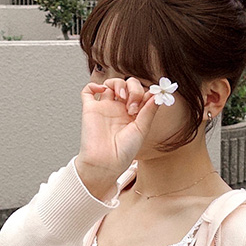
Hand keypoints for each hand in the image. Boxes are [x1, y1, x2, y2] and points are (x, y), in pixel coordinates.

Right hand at [76, 77, 159, 196]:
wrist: (106, 162)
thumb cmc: (124, 152)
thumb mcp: (142, 130)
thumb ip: (149, 111)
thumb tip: (157, 95)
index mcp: (132, 115)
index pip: (140, 93)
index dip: (145, 91)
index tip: (151, 96)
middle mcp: (119, 109)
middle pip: (127, 85)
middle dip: (133, 89)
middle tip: (133, 105)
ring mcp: (104, 108)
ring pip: (110, 83)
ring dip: (118, 83)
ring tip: (122, 96)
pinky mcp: (90, 109)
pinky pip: (88, 91)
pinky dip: (93, 84)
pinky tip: (102, 89)